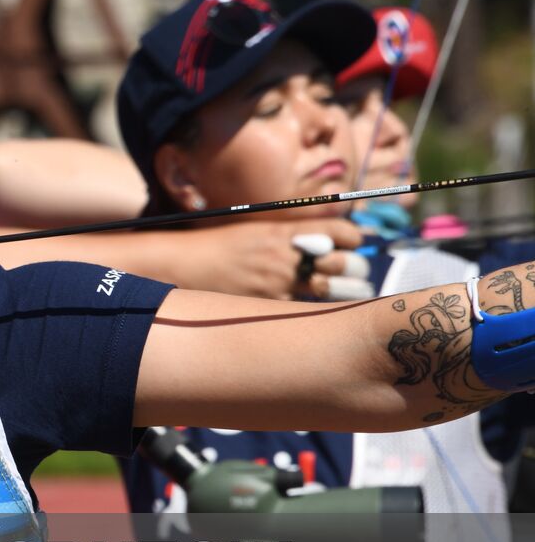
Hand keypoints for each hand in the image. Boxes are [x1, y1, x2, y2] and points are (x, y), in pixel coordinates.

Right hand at [172, 219, 367, 300]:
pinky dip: (312, 310)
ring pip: (333, 291)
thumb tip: (327, 242)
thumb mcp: (259, 231)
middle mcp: (288, 256)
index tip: (353, 244)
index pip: (343, 233)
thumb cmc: (221, 247)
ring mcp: (281, 282)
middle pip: (348, 264)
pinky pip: (306, 310)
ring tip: (337, 291)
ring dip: (342, 292)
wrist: (186, 265)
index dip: (355, 239)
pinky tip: (309, 310)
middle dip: (356, 270)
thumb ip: (293, 235)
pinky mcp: (272, 305)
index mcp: (286, 232)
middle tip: (353, 274)